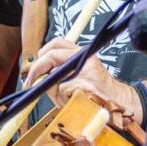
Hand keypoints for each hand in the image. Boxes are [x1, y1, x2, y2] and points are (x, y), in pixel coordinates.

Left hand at [23, 36, 140, 116]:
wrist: (117, 102)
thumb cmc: (95, 91)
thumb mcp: (79, 74)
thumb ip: (58, 71)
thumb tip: (36, 75)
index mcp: (81, 53)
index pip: (56, 43)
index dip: (41, 53)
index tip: (33, 66)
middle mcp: (84, 57)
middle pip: (50, 56)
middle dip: (36, 70)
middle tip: (30, 83)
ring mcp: (84, 71)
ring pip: (53, 77)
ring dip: (53, 91)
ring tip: (64, 98)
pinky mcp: (84, 85)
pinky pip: (61, 91)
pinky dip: (62, 100)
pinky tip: (72, 102)